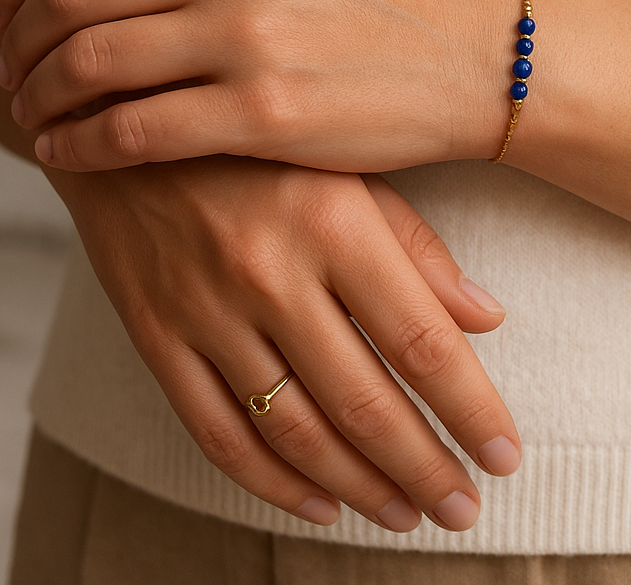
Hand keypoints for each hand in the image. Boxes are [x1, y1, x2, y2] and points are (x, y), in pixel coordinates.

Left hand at [0, 0, 515, 171]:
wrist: (480, 53)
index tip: (5, 9)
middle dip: (17, 36)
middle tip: (8, 69)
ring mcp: (249, 32)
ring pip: (89, 60)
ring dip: (38, 92)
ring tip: (30, 113)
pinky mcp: (265, 112)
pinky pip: (132, 130)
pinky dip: (79, 144)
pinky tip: (65, 154)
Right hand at [45, 155, 519, 531]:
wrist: (127, 116)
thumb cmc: (258, 141)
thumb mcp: (346, 165)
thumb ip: (416, 245)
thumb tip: (487, 320)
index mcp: (334, 222)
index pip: (421, 341)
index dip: (470, 409)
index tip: (504, 457)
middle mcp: (271, 272)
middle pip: (363, 402)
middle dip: (425, 468)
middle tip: (464, 509)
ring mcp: (206, 308)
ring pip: (293, 430)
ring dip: (359, 486)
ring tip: (406, 514)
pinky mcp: (154, 333)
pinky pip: (214, 430)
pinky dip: (271, 481)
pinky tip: (318, 504)